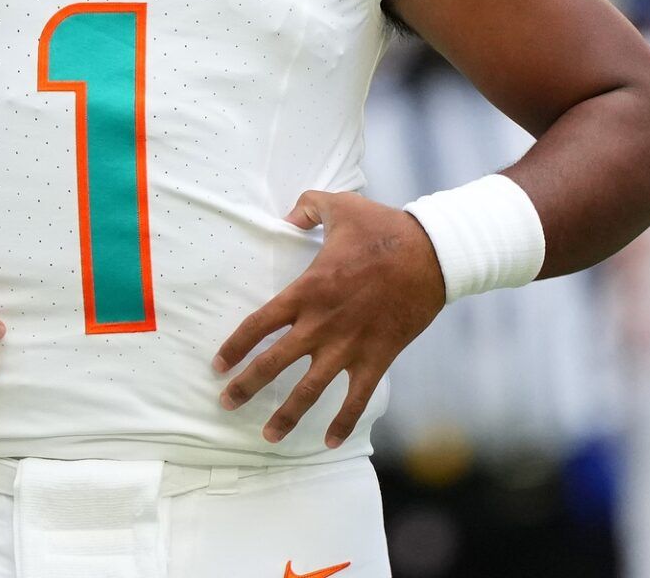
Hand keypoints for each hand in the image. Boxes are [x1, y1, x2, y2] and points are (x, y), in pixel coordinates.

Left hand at [213, 192, 445, 447]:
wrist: (432, 253)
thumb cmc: (383, 229)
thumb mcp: (339, 206)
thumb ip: (306, 208)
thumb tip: (288, 217)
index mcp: (307, 291)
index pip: (259, 325)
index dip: (235, 347)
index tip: (217, 365)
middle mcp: (321, 324)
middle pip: (274, 363)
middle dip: (246, 386)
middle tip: (225, 403)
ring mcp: (349, 345)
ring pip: (310, 390)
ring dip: (287, 415)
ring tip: (268, 436)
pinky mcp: (377, 358)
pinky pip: (357, 398)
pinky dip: (343, 422)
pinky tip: (329, 442)